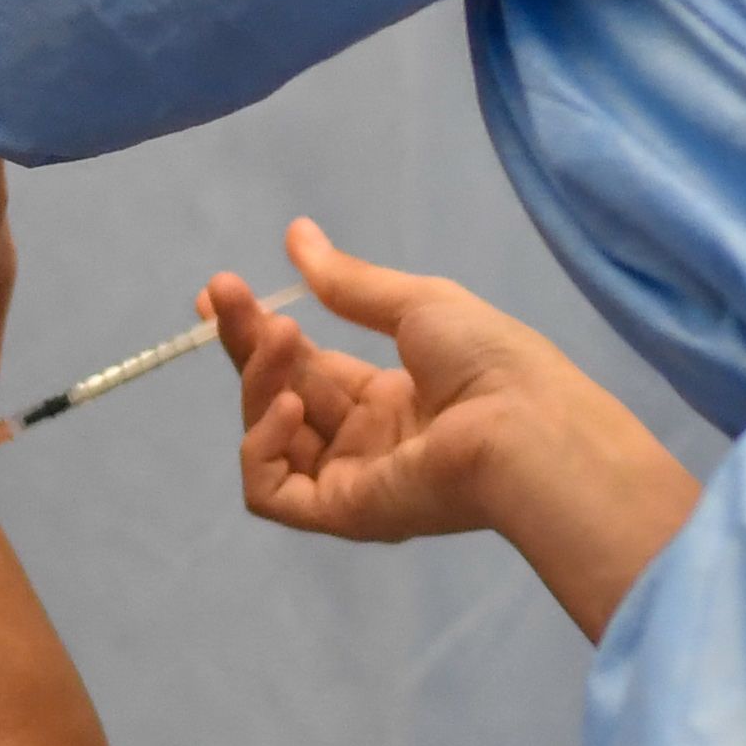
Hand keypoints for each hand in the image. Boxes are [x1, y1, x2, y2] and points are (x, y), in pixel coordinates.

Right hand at [204, 218, 702, 642]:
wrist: (526, 425)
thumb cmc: (489, 360)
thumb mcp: (416, 303)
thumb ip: (348, 281)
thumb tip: (297, 233)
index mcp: (390, 397)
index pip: (305, 366)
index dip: (258, 331)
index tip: (218, 293)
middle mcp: (364, 442)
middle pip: (280, 391)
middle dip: (249, 342)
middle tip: (224, 294)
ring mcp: (350, 480)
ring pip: (269, 435)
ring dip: (259, 379)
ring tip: (283, 334)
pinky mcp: (342, 512)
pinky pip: (272, 492)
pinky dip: (263, 445)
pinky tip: (286, 403)